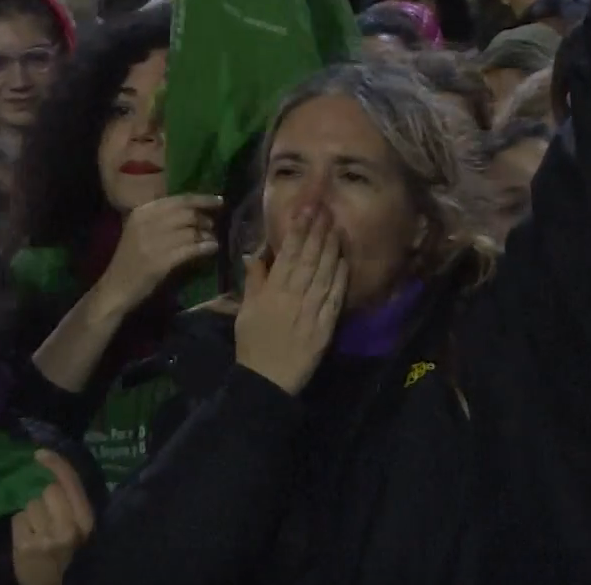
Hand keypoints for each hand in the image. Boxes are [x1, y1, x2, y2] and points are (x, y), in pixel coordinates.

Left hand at [11, 449, 94, 584]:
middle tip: (48, 519)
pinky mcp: (26, 546)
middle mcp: (69, 527)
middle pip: (49, 490)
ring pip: (31, 504)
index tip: (40, 454)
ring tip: (38, 532)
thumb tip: (52, 475)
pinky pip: (18, 519)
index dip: (56, 465)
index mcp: (86, 522)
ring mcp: (46, 537)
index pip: (71, 484)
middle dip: (45, 499)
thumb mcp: (79, 529)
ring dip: (32, 514)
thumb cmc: (68, 556)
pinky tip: (28, 539)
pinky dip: (20, 526)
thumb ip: (72, 505)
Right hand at [91, 195, 221, 314]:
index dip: (202, 199)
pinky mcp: (160, 262)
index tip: (219, 200)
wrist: (115, 288)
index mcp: (141, 213)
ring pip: (191, 232)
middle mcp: (146, 224)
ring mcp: (153, 243)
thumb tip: (196, 210)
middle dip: (205, 219)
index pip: (178, 200)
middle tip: (213, 226)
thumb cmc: (131, 259)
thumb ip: (162, 218)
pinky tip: (212, 249)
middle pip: (187, 214)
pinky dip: (205, 248)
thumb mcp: (141, 231)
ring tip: (213, 239)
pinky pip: (191, 249)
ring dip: (207, 235)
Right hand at [234, 206, 347, 394]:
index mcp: (271, 292)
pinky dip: (340, 279)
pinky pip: (334, 298)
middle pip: (308, 260)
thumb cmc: (253, 344)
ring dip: (331, 250)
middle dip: (318, 233)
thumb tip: (256, 253)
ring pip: (323, 275)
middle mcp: (292, 297)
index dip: (298, 231)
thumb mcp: (245, 311)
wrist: (266, 380)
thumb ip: (254, 281)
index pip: (287, 255)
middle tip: (326, 210)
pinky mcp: (325, 326)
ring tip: (337, 228)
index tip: (306, 210)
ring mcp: (310, 311)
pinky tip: (344, 261)